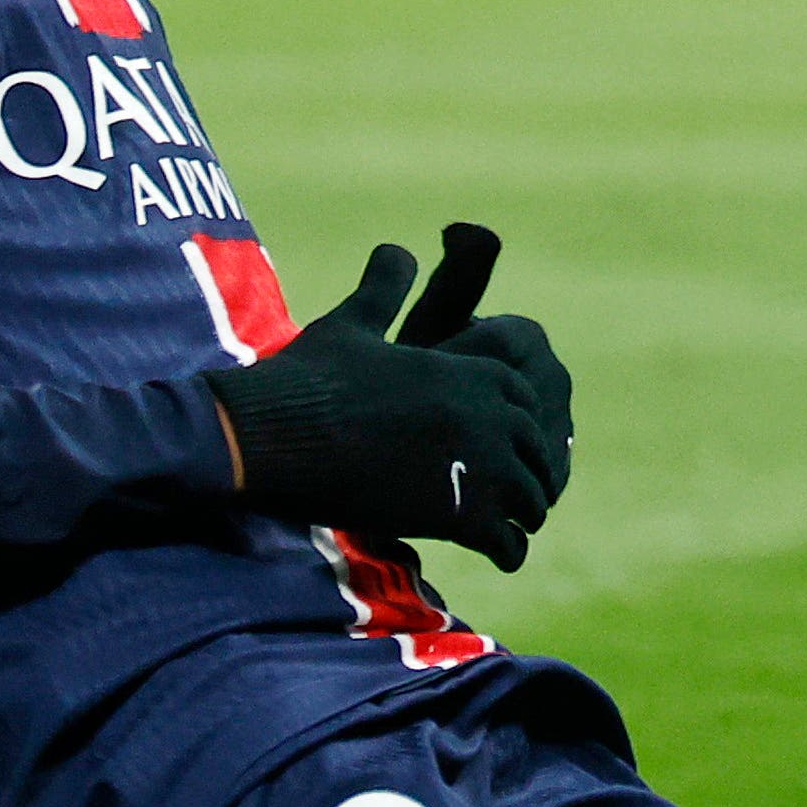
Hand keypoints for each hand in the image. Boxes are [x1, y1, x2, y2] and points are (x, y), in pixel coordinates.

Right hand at [210, 223, 572, 568]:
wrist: (272, 434)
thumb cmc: (306, 378)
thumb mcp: (351, 324)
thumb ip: (384, 289)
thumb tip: (396, 249)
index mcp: (466, 371)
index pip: (526, 400)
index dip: (520, 426)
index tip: (511, 446)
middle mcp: (483, 415)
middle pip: (535, 452)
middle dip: (528, 473)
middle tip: (517, 497)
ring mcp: (475, 466)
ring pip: (528, 498)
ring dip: (522, 515)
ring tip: (511, 530)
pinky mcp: (456, 515)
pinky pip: (506, 541)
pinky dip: (508, 551)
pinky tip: (500, 557)